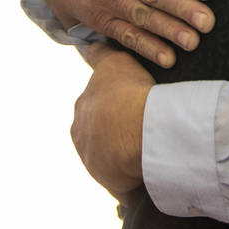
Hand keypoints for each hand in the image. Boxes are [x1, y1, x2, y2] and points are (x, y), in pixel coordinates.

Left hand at [71, 43, 153, 200]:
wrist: (140, 129)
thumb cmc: (129, 92)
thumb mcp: (114, 62)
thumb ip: (102, 55)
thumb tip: (91, 46)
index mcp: (81, 109)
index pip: (94, 107)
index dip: (112, 106)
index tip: (129, 106)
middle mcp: (81, 136)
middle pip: (100, 134)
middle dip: (115, 132)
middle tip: (142, 128)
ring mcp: (94, 161)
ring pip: (110, 157)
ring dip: (124, 155)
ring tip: (148, 149)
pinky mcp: (110, 182)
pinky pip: (123, 181)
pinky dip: (133, 178)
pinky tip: (148, 171)